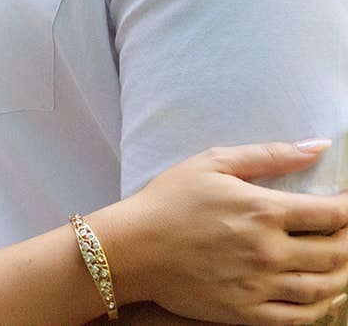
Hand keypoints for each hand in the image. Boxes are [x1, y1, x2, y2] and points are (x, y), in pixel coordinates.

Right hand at [90, 141, 347, 325]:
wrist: (130, 249)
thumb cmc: (167, 201)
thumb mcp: (211, 163)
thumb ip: (268, 155)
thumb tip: (318, 147)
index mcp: (263, 210)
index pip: (333, 214)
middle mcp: (268, 251)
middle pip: (338, 252)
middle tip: (346, 232)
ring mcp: (260, 285)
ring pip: (326, 287)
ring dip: (344, 275)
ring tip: (341, 264)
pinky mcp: (247, 312)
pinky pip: (301, 317)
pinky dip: (322, 307)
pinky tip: (323, 295)